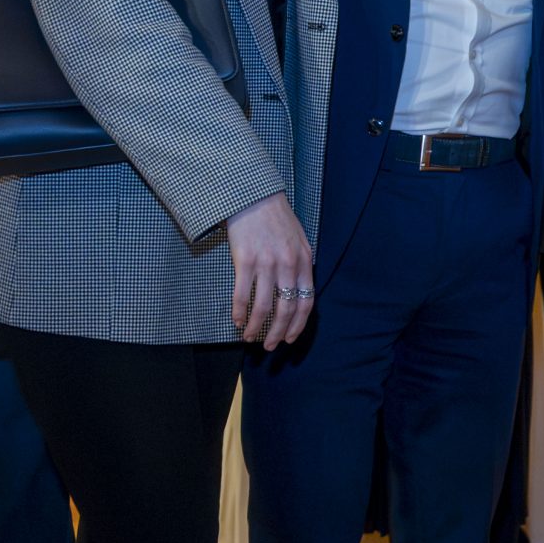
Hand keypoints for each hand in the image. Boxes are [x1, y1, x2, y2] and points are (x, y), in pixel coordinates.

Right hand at [226, 192, 314, 349]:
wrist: (254, 195)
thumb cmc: (275, 217)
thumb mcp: (299, 239)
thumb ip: (301, 263)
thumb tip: (300, 286)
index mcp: (304, 262)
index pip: (306, 302)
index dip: (298, 324)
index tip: (291, 338)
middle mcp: (288, 265)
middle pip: (286, 309)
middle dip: (279, 332)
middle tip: (271, 347)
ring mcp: (267, 263)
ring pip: (264, 306)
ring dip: (256, 326)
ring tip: (249, 337)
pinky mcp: (245, 260)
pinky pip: (242, 293)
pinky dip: (239, 311)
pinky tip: (237, 320)